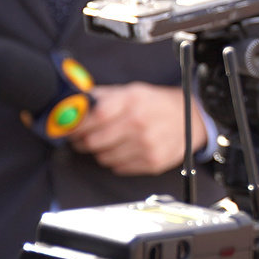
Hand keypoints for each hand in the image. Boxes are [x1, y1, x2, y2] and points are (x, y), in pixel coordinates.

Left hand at [68, 81, 199, 175]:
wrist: (190, 119)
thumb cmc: (155, 104)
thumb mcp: (131, 91)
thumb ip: (102, 96)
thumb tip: (73, 102)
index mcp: (132, 100)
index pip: (93, 117)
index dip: (76, 125)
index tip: (68, 127)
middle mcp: (139, 123)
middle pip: (93, 141)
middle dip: (81, 141)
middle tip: (80, 138)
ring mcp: (146, 145)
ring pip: (103, 157)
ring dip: (98, 152)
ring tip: (104, 143)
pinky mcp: (151, 163)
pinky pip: (118, 168)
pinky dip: (114, 161)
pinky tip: (121, 150)